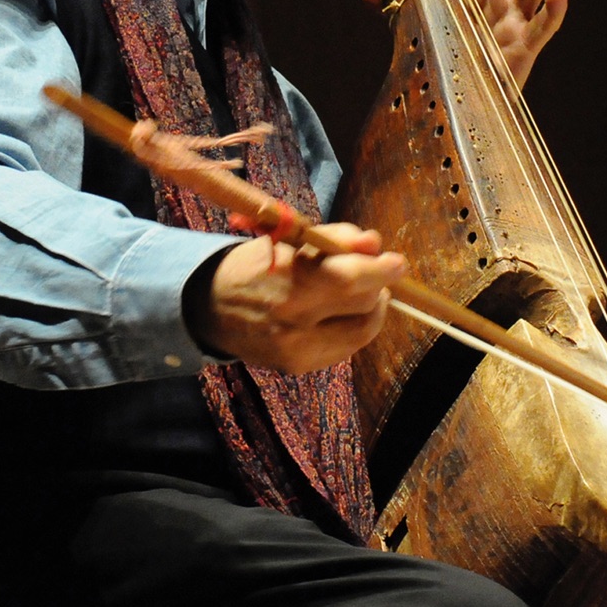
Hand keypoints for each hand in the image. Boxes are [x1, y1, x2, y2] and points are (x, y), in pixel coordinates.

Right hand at [185, 224, 405, 373]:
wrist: (209, 308)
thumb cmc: (256, 265)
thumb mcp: (289, 242)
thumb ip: (334, 239)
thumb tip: (375, 243)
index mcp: (288, 284)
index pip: (349, 280)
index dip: (380, 271)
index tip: (397, 262)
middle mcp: (293, 323)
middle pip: (362, 306)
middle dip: (375, 285)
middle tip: (370, 272)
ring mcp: (296, 351)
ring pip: (361, 331)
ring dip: (369, 307)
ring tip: (358, 292)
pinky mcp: (298, 367)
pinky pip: (345, 347)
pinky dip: (352, 327)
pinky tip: (340, 313)